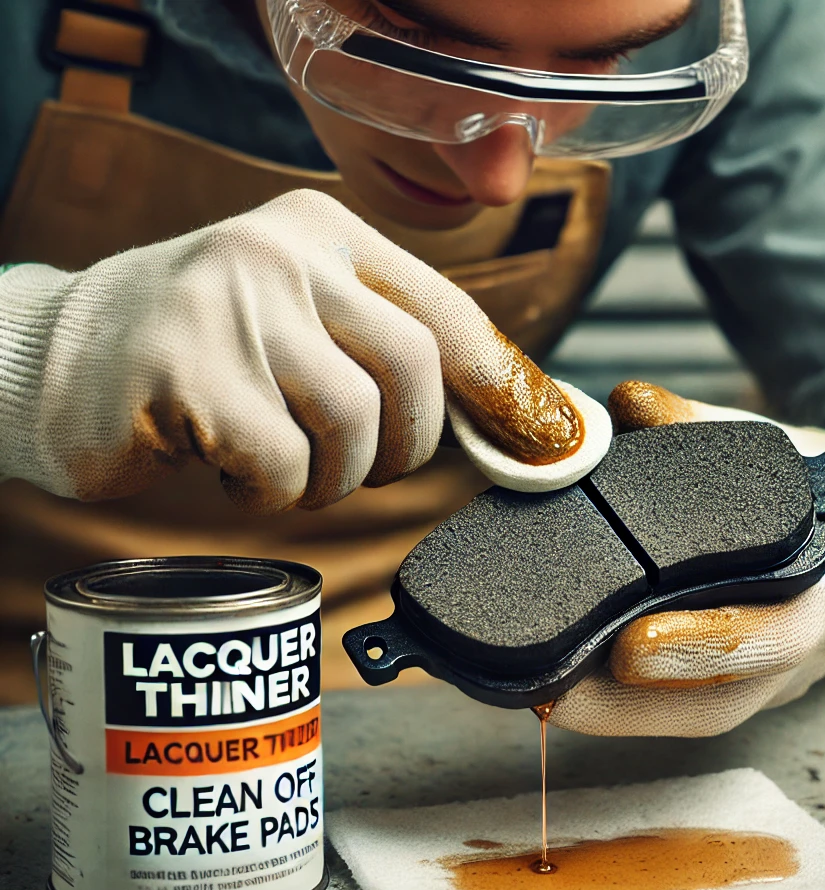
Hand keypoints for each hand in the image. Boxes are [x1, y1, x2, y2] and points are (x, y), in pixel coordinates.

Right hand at [0, 189, 580, 512]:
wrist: (56, 361)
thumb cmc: (197, 357)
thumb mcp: (295, 323)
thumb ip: (376, 348)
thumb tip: (495, 411)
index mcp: (322, 233)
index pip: (446, 308)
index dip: (501, 382)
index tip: (542, 433)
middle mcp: (282, 252)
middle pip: (414, 370)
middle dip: (406, 448)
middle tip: (364, 469)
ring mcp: (232, 304)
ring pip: (352, 425)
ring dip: (333, 478)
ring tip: (284, 470)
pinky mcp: (186, 370)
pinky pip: (284, 464)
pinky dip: (272, 494)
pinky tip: (234, 474)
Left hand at [548, 382, 824, 737]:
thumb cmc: (795, 491)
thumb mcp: (757, 447)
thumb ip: (693, 423)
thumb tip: (628, 403)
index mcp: (819, 582)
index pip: (774, 632)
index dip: (704, 647)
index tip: (629, 646)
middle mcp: (803, 646)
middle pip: (725, 700)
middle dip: (637, 701)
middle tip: (558, 690)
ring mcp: (774, 680)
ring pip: (696, 718)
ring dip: (616, 716)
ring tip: (544, 697)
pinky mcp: (742, 691)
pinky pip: (684, 714)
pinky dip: (623, 710)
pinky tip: (566, 695)